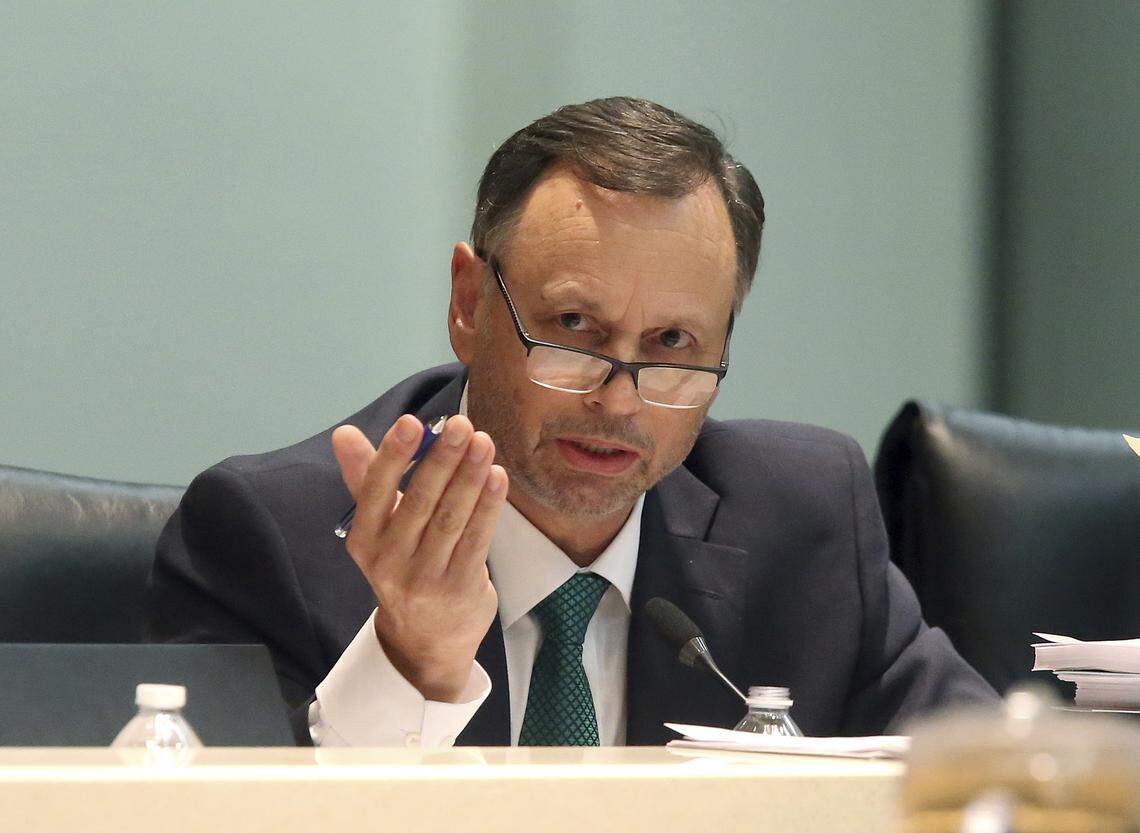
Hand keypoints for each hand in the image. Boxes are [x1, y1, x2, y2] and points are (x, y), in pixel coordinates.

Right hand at [332, 414, 507, 701]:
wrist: (424, 640)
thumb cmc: (403, 566)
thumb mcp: (378, 529)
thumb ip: (366, 477)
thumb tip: (344, 433)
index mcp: (364, 540)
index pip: (376, 491)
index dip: (393, 455)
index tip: (412, 421)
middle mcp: (389, 561)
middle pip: (420, 501)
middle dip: (443, 459)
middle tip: (463, 425)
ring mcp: (425, 578)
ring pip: (451, 518)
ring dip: (470, 477)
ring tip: (485, 443)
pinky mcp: (459, 588)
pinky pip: (476, 539)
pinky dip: (489, 506)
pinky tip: (497, 477)